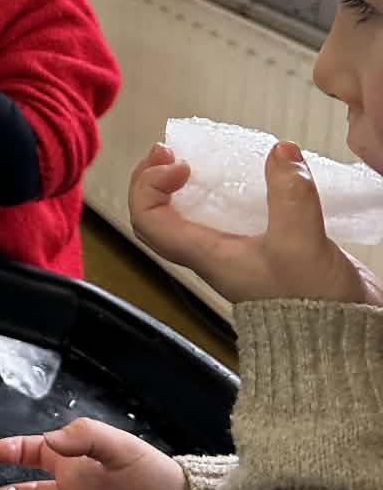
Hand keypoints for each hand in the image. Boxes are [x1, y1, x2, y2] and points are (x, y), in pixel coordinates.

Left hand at [128, 140, 382, 306]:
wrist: (342, 338)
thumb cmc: (311, 301)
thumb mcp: (300, 244)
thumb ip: (290, 195)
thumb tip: (281, 152)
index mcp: (206, 256)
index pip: (148, 221)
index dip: (148, 186)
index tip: (178, 164)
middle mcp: (212, 254)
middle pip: (159, 216)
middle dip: (155, 179)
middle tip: (170, 151)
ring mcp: (235, 253)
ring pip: (191, 215)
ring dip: (186, 184)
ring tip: (198, 157)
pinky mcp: (261, 249)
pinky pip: (227, 215)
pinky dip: (224, 191)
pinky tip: (246, 175)